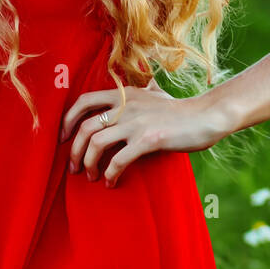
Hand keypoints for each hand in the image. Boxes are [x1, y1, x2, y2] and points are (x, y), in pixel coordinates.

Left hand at [58, 76, 206, 187]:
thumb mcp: (156, 94)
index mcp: (124, 94)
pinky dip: (110, 174)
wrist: (206, 116)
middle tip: (73, 167)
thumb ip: (144, 92)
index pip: (84, 100)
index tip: (63, 137)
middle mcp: (126, 105)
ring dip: (89, 164)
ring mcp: (136, 122)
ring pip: (96, 144)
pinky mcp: (148, 140)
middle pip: (85, 127)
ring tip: (91, 177)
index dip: (68, 119)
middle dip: (74, 150)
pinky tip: (112, 182)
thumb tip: (146, 86)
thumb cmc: (181, 110)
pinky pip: (119, 160)